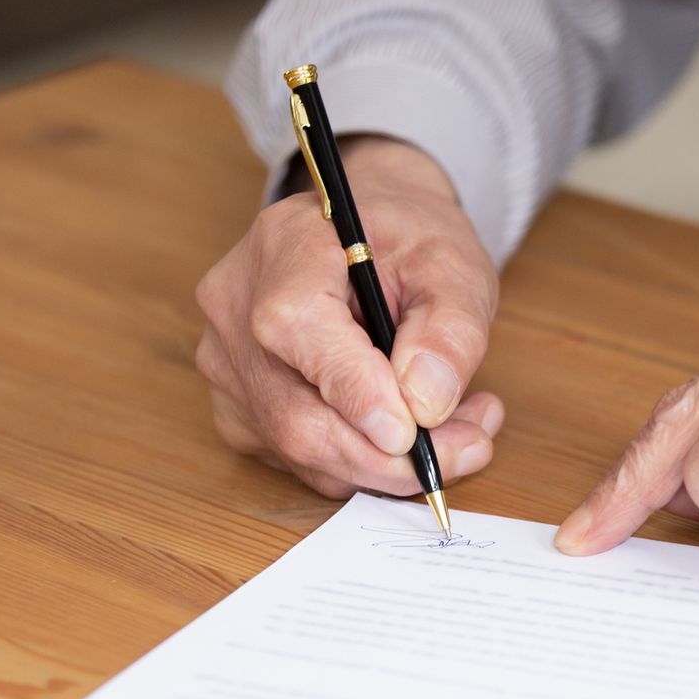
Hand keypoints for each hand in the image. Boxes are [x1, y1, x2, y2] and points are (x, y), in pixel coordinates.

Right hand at [194, 137, 502, 496]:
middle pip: (295, 416)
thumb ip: (448, 330)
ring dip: (385, 464)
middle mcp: (235, 308)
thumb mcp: (452, 265)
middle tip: (471, 447)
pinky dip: (359, 463)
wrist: (366, 234)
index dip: (358, 396)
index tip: (419, 434)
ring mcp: (227, 363)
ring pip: (298, 448)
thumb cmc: (406, 240)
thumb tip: (426, 404)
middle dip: (391, 456)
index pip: (298, 331)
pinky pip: (295, 457)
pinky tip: (406, 433)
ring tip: (457, 433)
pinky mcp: (238, 406)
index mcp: (284, 247)